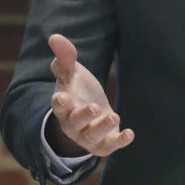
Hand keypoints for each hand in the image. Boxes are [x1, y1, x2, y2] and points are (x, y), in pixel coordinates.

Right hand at [47, 33, 133, 157]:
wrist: (91, 113)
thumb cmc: (78, 90)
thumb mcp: (71, 72)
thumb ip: (65, 57)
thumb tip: (55, 37)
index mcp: (63, 105)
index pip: (58, 105)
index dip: (60, 102)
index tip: (62, 97)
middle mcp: (72, 124)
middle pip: (74, 122)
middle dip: (83, 115)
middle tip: (95, 107)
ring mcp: (86, 136)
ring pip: (91, 136)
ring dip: (102, 127)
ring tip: (114, 115)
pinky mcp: (102, 144)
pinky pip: (108, 147)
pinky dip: (119, 142)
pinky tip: (130, 133)